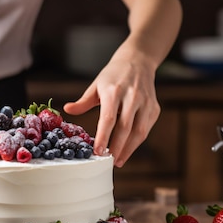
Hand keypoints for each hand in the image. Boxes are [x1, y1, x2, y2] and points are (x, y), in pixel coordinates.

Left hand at [63, 49, 159, 166]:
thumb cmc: (113, 76)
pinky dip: (137, 142)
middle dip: (117, 148)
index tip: (97, 152)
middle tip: (108, 161)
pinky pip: (146, 129)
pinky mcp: (154, 108)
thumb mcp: (96, 85)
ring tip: (118, 160)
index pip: (109, 118)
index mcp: (114, 91)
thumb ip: (83, 101)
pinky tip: (127, 149)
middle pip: (125, 128)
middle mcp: (132, 97)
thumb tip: (67, 109)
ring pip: (139, 132)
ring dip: (129, 149)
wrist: (138, 61)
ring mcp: (146, 103)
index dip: (103, 137)